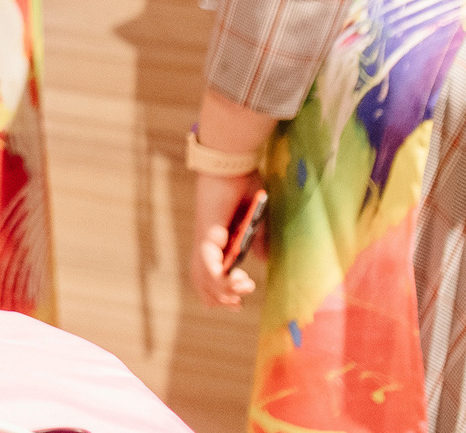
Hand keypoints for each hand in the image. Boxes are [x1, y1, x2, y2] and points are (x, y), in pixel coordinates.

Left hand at [189, 170, 262, 306]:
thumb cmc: (245, 184)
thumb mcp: (257, 217)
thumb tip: (263, 262)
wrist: (232, 161)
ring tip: (239, 293)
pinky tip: (230, 281)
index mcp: (219, 240)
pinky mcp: (208, 231)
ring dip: (220, 291)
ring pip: (203, 275)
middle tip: (237, 304)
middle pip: (202, 279)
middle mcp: (208, 242)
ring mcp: (205, 237)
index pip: (210, 273)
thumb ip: (259, 240)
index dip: (219, 292)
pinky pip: (207, 260)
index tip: (237, 303)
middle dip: (218, 297)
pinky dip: (216, 276)